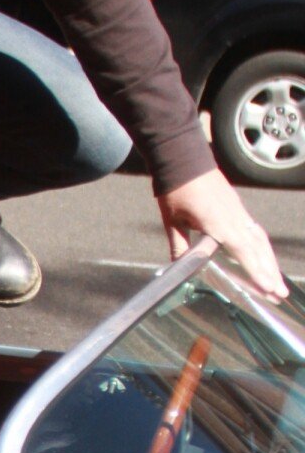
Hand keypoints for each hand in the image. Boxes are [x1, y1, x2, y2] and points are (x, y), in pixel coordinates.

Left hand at [157, 168, 287, 300]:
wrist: (182, 158)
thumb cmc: (176, 189)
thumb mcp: (172, 220)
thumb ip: (179, 245)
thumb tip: (178, 268)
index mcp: (219, 222)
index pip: (243, 251)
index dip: (256, 270)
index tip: (268, 287)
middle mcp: (234, 218)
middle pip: (258, 249)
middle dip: (270, 273)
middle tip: (280, 294)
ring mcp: (238, 212)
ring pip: (260, 240)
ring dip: (269, 262)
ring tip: (277, 282)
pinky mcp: (237, 207)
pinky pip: (255, 231)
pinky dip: (262, 247)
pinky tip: (264, 257)